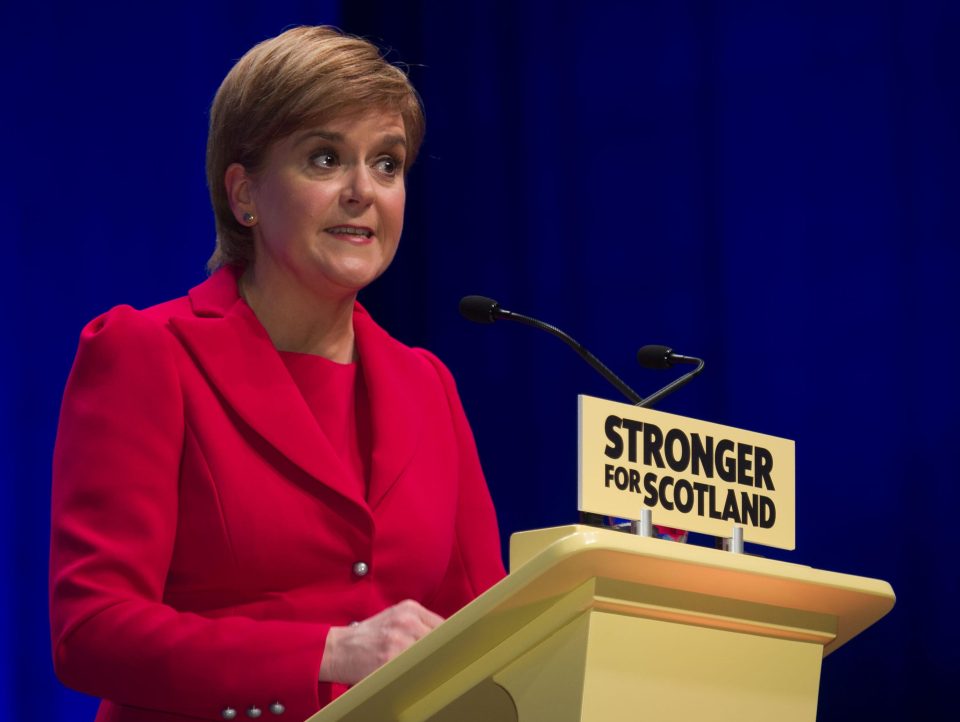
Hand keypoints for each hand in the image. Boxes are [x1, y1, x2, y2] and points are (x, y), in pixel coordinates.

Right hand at [319, 599, 443, 684]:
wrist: (338, 649)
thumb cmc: (369, 635)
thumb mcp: (395, 618)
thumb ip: (419, 623)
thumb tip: (447, 638)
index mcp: (410, 609)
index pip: (444, 625)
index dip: (450, 641)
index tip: (454, 651)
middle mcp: (406, 622)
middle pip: (440, 641)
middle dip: (442, 654)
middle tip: (444, 665)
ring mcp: (399, 642)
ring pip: (429, 657)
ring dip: (431, 666)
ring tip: (427, 671)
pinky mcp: (390, 661)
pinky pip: (413, 670)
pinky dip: (416, 675)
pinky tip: (412, 676)